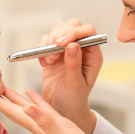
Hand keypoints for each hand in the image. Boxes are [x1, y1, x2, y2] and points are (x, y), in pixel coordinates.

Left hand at [0, 87, 127, 133]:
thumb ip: (45, 121)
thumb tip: (26, 107)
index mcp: (37, 127)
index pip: (13, 112)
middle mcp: (40, 126)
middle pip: (16, 109)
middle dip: (1, 99)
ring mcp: (50, 125)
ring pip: (28, 108)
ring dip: (16, 99)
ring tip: (5, 88)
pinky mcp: (60, 124)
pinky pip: (43, 109)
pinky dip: (36, 101)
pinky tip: (32, 95)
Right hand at [39, 19, 102, 133]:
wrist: (61, 109)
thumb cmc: (74, 99)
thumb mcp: (75, 84)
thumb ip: (74, 64)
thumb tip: (73, 45)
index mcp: (93, 55)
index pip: (88, 32)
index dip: (75, 32)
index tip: (61, 43)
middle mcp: (81, 49)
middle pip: (73, 25)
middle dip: (60, 34)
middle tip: (53, 48)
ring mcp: (67, 50)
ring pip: (59, 29)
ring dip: (50, 41)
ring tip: (50, 59)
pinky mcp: (53, 52)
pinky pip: (46, 41)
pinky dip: (41, 49)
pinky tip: (44, 64)